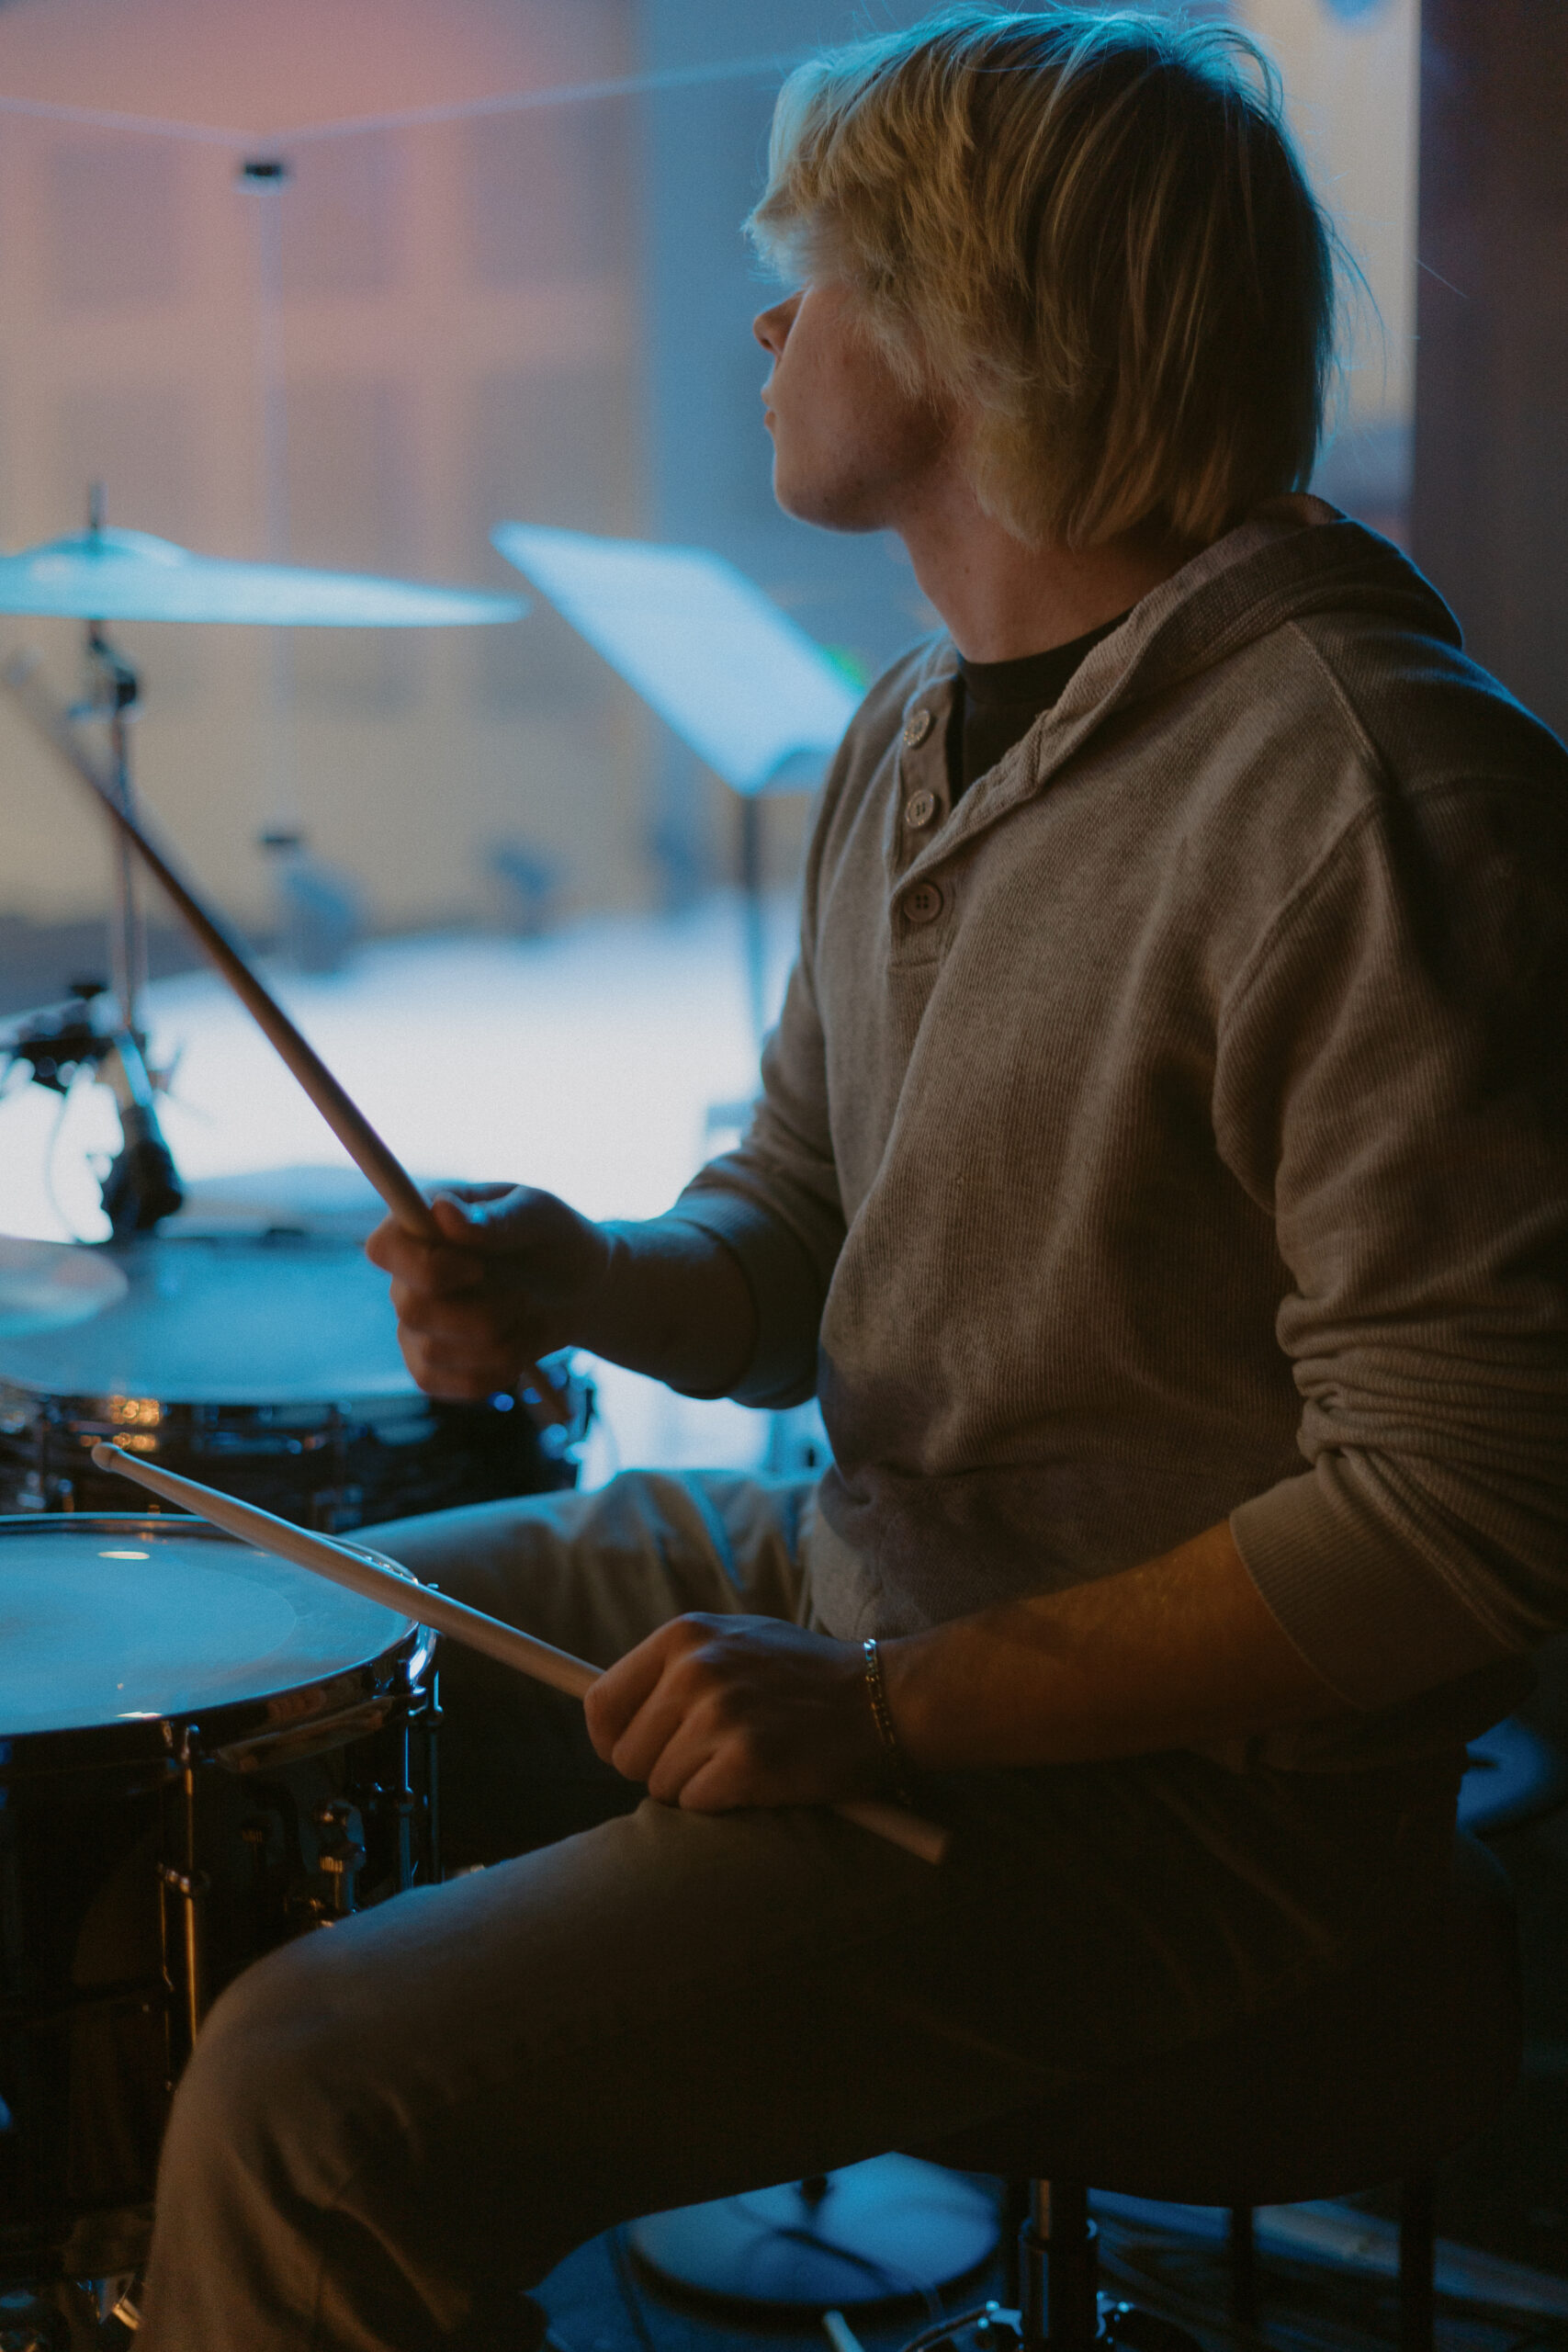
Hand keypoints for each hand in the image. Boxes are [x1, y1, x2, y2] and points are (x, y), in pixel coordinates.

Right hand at [365, 1184, 611, 1400]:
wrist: (579, 1289)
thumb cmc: (555, 1238)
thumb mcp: (539, 1216)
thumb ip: (496, 1218)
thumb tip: (443, 1210)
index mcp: (423, 1223)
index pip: (384, 1249)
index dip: (424, 1267)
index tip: (476, 1269)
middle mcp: (407, 1274)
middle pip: (411, 1308)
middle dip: (481, 1314)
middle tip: (521, 1297)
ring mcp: (414, 1322)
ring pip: (432, 1351)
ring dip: (496, 1343)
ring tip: (525, 1318)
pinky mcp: (427, 1364)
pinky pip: (440, 1384)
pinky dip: (490, 1373)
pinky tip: (516, 1349)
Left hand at [584, 1614, 885, 1811]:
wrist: (881, 1697)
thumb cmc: (804, 1676)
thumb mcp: (735, 1641)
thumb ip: (675, 1667)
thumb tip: (604, 1712)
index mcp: (684, 1635)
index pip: (600, 1701)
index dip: (609, 1740)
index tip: (629, 1755)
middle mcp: (695, 1669)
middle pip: (626, 1755)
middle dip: (659, 1770)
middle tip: (708, 1761)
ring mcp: (720, 1714)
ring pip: (660, 1786)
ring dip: (695, 1789)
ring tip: (741, 1762)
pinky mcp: (746, 1760)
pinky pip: (697, 1804)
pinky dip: (723, 1804)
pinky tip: (759, 1778)